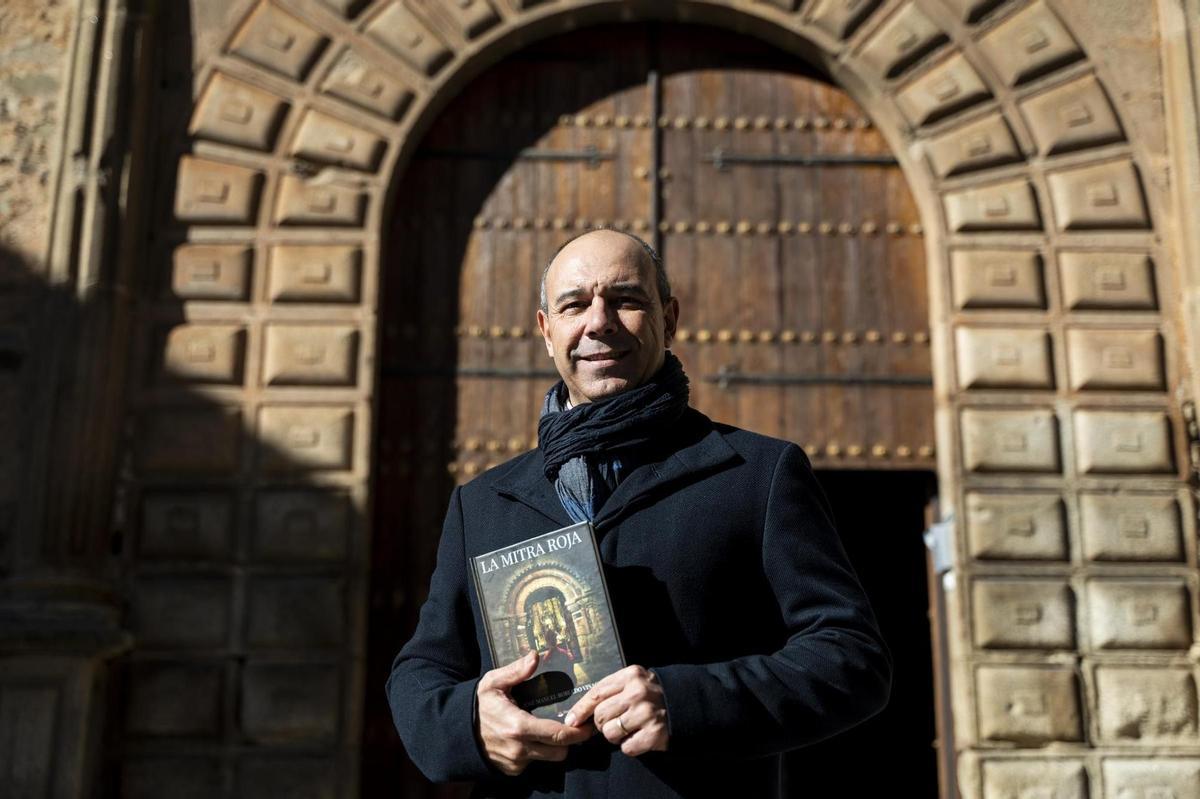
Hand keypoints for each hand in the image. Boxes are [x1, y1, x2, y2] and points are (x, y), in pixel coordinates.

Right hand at [476, 651, 593, 775]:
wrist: (456, 732)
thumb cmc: (477, 705)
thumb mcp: (493, 683)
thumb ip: (516, 671)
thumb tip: (535, 656)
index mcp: (518, 727)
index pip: (558, 735)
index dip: (578, 732)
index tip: (588, 725)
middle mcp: (519, 749)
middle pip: (560, 752)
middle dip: (570, 740)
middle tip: (574, 726)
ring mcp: (515, 762)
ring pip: (548, 759)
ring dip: (553, 747)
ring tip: (551, 730)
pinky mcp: (512, 770)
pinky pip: (533, 763)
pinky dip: (536, 752)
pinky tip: (531, 738)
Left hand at [565, 665, 668, 756]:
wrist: (685, 702)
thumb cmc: (651, 693)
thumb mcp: (632, 681)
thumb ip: (608, 691)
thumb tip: (575, 715)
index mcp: (631, 675)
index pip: (597, 694)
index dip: (581, 709)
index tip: (572, 720)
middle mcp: (638, 692)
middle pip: (601, 716)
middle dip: (603, 724)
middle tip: (615, 722)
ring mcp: (647, 713)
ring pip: (610, 733)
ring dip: (615, 736)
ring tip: (628, 729)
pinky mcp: (655, 733)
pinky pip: (627, 747)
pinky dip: (629, 746)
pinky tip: (639, 737)